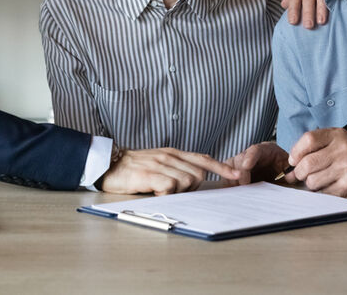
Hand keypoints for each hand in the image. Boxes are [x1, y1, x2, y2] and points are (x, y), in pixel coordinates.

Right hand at [99, 148, 239, 194]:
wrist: (109, 164)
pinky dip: (165, 193)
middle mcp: (169, 156)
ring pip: (186, 181)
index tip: (237, 174)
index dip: (221, 167)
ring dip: (178, 191)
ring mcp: (159, 164)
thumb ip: (176, 167)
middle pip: (198, 173)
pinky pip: (169, 187)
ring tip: (161, 190)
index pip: (203, 158)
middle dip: (193, 187)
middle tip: (175, 191)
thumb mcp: (159, 161)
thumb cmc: (134, 167)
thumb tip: (195, 180)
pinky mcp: (149, 174)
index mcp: (173, 153)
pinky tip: (155, 192)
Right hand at [224, 141, 289, 185]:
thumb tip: (291, 176)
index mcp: (264, 150)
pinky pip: (227, 177)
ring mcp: (240, 162)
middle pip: (239, 159)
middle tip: (242, 185)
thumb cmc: (281, 166)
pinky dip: (228, 185)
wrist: (275, 169)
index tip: (246, 166)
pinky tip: (232, 193)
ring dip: (231, 179)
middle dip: (238, 172)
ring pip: (230, 168)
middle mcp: (249, 154)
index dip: (249, 157)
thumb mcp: (287, 167)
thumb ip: (290, 171)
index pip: (254, 150)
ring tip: (236, 191)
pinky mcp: (233, 172)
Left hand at [286, 128, 346, 197]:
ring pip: (312, 181)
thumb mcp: (338, 141)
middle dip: (300, 172)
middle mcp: (342, 151)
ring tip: (321, 179)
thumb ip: (314, 147)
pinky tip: (331, 185)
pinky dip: (322, 191)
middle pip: (307, 163)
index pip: (308, 140)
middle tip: (304, 174)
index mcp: (338, 136)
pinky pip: (323, 193)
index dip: (296, 152)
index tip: (293, 160)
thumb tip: (290, 167)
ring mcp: (346, 169)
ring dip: (311, 183)